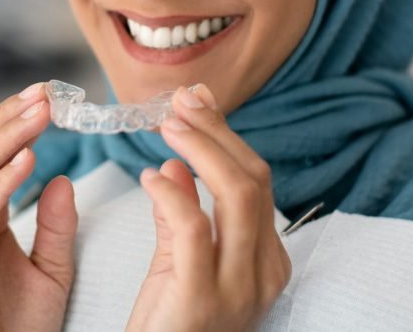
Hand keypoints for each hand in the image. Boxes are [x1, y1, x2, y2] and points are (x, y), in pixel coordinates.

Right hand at [0, 83, 77, 331]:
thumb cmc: (17, 330)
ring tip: (39, 115)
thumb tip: (63, 178)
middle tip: (44, 94)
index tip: (47, 96)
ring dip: (4, 137)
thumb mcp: (52, 271)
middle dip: (4, 117)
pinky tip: (27, 161)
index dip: (9, 120)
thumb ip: (57, 226)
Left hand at [126, 84, 291, 331]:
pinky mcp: (201, 298)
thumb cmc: (165, 324)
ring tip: (167, 123)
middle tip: (181, 102)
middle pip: (254, 180)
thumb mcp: (178, 264)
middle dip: (216, 132)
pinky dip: (172, 193)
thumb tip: (174, 166)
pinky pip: (194, 227)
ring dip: (201, 148)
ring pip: (237, 194)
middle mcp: (263, 272)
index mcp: (266, 260)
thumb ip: (180, 215)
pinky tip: (147, 177)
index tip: (196, 102)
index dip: (225, 136)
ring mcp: (239, 287)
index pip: (256, 181)